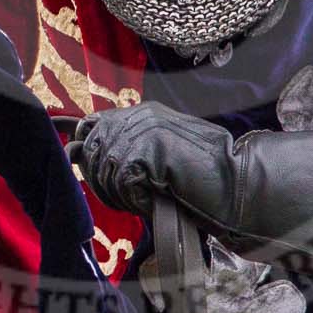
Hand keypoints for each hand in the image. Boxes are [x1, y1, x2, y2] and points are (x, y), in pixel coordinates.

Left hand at [69, 104, 237, 222]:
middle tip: (132, 197)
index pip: (92, 124)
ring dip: (120, 195)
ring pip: (103, 171)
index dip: (88, 153)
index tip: (100, 176)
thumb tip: (74, 152)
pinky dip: (134, 200)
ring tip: (147, 199)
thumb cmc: (203, 176)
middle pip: (91, 150)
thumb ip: (124, 149)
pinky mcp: (146, 151)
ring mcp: (143, 131)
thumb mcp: (160, 155)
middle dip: (102, 181)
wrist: (237, 182)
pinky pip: (120, 183)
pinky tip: (156, 198)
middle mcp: (140, 116)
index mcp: (144, 113)